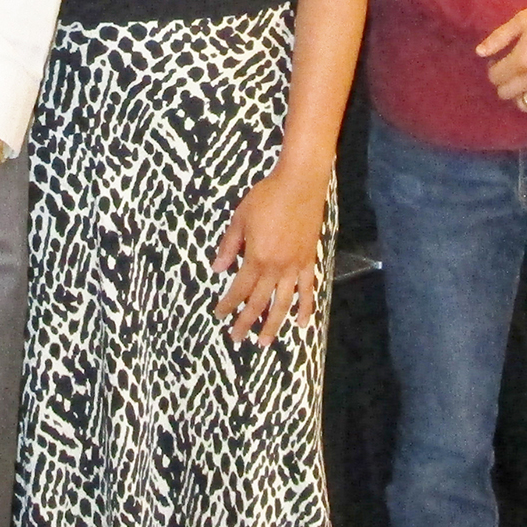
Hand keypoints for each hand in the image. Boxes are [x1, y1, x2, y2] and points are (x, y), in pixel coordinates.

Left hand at [212, 167, 330, 344]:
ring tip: (264, 342)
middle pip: (259, 302)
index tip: (219, 315)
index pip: (239, 289)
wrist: (300, 183)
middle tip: (236, 338)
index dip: (228, 304)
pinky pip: (307, 289)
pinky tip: (302, 323)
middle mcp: (276, 267)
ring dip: (273, 324)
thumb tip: (217, 269)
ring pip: (284, 302)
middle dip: (246, 322)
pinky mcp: (309, 260)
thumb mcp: (240, 218)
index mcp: (256, 257)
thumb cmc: (266, 197)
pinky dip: (305, 307)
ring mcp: (295, 266)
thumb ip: (229, 246)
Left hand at [478, 1, 526, 117]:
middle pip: (508, 94)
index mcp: (521, 60)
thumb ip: (499, 37)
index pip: (495, 77)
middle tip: (512, 77)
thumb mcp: (522, 19)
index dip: (494, 70)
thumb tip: (479, 52)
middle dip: (505, 85)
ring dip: (525, 99)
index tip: (499, 65)